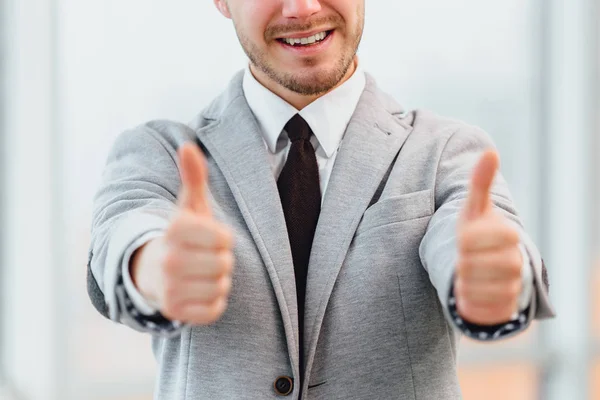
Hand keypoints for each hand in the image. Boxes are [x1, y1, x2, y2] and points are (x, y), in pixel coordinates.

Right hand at [131, 143, 234, 324]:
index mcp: (175, 230)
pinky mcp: (174, 312)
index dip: (222, 239)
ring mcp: (168, 289)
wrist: (150, 272)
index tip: (207, 238)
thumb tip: (189, 146)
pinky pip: (215, 309)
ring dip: (217, 281)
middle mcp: (167, 260)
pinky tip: (196, 291)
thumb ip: (194, 177)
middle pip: (225, 264)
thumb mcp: (188, 206)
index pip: (225, 239)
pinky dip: (212, 302)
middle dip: (220, 260)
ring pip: (221, 287)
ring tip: (199, 274)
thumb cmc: (180, 236)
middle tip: (203, 257)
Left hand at [454, 150, 521, 325]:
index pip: (467, 239)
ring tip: (468, 274)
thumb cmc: (478, 232)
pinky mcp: (506, 310)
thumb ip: (480, 182)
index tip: (465, 237)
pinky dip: (465, 302)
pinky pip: (475, 309)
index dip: (460, 239)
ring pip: (470, 288)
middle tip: (466, 258)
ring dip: (461, 282)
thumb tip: (489, 151)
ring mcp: (513, 287)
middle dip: (458, 261)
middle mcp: (516, 262)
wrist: (491, 266)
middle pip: (465, 265)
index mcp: (508, 234)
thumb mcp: (475, 207)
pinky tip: (470, 292)